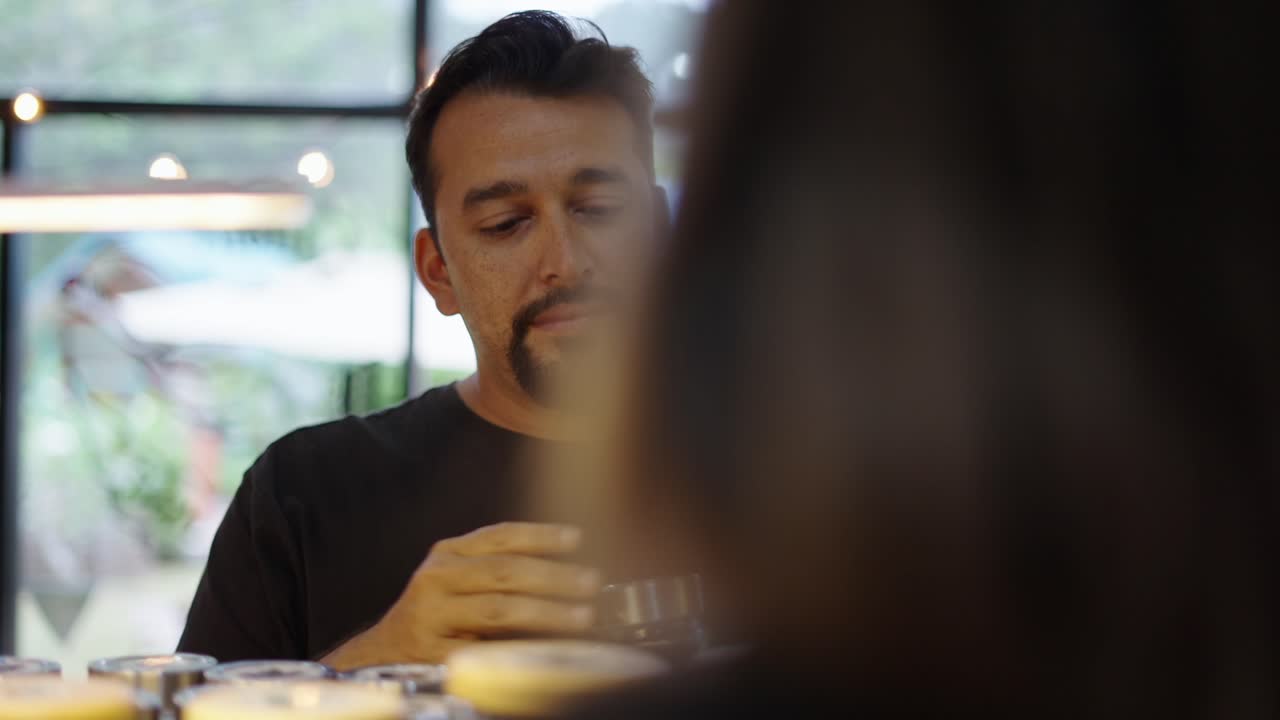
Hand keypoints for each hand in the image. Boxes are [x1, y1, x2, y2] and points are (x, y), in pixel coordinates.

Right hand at [322, 522, 599, 668]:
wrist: (383, 654)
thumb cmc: (436, 614)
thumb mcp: (459, 581)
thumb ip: (500, 570)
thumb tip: (568, 569)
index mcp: (447, 554)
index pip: (501, 537)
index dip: (542, 536)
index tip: (577, 539)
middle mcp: (436, 579)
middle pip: (505, 571)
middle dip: (554, 576)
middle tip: (591, 582)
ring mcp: (432, 616)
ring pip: (499, 609)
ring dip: (548, 611)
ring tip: (582, 615)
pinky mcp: (434, 653)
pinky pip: (486, 650)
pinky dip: (521, 648)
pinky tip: (548, 648)